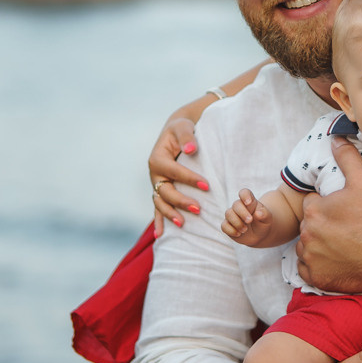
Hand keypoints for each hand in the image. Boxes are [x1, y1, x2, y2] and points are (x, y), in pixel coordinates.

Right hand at [149, 115, 210, 234]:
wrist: (175, 132)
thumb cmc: (181, 129)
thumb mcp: (183, 128)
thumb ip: (187, 138)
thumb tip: (192, 149)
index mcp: (158, 159)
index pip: (174, 172)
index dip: (190, 179)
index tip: (207, 186)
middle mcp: (154, 174)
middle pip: (165, 191)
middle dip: (181, 201)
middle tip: (198, 208)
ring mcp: (156, 184)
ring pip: (160, 202)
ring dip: (170, 214)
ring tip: (183, 223)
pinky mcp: (160, 191)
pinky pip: (158, 207)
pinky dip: (159, 221)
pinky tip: (161, 235)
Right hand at [220, 189, 275, 245]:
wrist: (258, 235)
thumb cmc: (263, 223)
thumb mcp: (267, 218)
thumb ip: (264, 214)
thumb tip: (258, 213)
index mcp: (250, 202)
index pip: (244, 193)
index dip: (245, 196)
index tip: (249, 202)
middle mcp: (239, 207)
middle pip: (236, 204)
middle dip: (242, 213)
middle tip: (250, 221)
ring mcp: (232, 216)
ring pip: (228, 214)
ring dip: (237, 223)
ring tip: (245, 230)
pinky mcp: (227, 225)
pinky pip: (224, 226)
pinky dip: (231, 230)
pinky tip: (238, 234)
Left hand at [294, 138, 361, 292]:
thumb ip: (347, 158)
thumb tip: (335, 138)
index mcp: (314, 211)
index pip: (313, 205)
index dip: (329, 207)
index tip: (345, 213)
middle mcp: (306, 235)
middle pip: (310, 226)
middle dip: (323, 226)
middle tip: (347, 229)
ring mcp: (310, 258)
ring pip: (308, 247)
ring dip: (320, 246)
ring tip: (343, 246)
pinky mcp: (316, 277)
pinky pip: (309, 269)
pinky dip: (318, 266)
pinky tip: (336, 261)